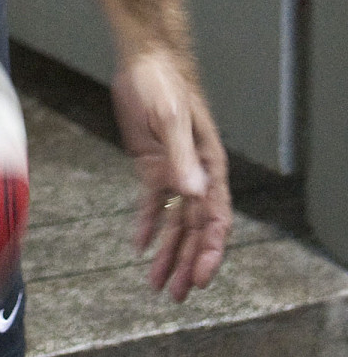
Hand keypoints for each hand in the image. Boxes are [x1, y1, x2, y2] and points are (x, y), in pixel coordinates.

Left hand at [111, 49, 231, 301]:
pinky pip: (153, 202)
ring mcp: (174, 170)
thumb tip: (192, 193)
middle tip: (179, 295)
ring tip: (158, 284)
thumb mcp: (170, 119)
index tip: (202, 278)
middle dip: (188, 262)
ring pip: (175, 221)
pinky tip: (140, 247)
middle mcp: (195, 173)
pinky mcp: (153, 164)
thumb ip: (181, 157)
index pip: (215, 218)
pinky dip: (148, 224)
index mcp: (208, 166)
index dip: (210, 250)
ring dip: (168, 252)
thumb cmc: (163, 84)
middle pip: (195, 228)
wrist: (144, 61)